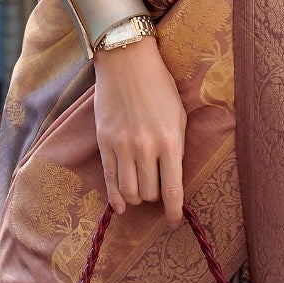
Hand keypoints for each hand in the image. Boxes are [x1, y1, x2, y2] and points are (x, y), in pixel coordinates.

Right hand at [93, 36, 185, 223]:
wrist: (127, 61)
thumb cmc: (159, 86)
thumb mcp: (178, 115)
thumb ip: (176, 147)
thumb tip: (172, 178)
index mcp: (170, 141)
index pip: (172, 190)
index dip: (173, 211)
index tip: (174, 220)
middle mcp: (146, 148)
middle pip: (149, 193)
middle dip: (154, 198)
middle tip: (157, 192)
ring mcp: (122, 146)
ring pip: (129, 191)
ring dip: (136, 197)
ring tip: (140, 192)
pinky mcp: (105, 142)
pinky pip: (109, 179)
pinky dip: (115, 197)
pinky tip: (121, 205)